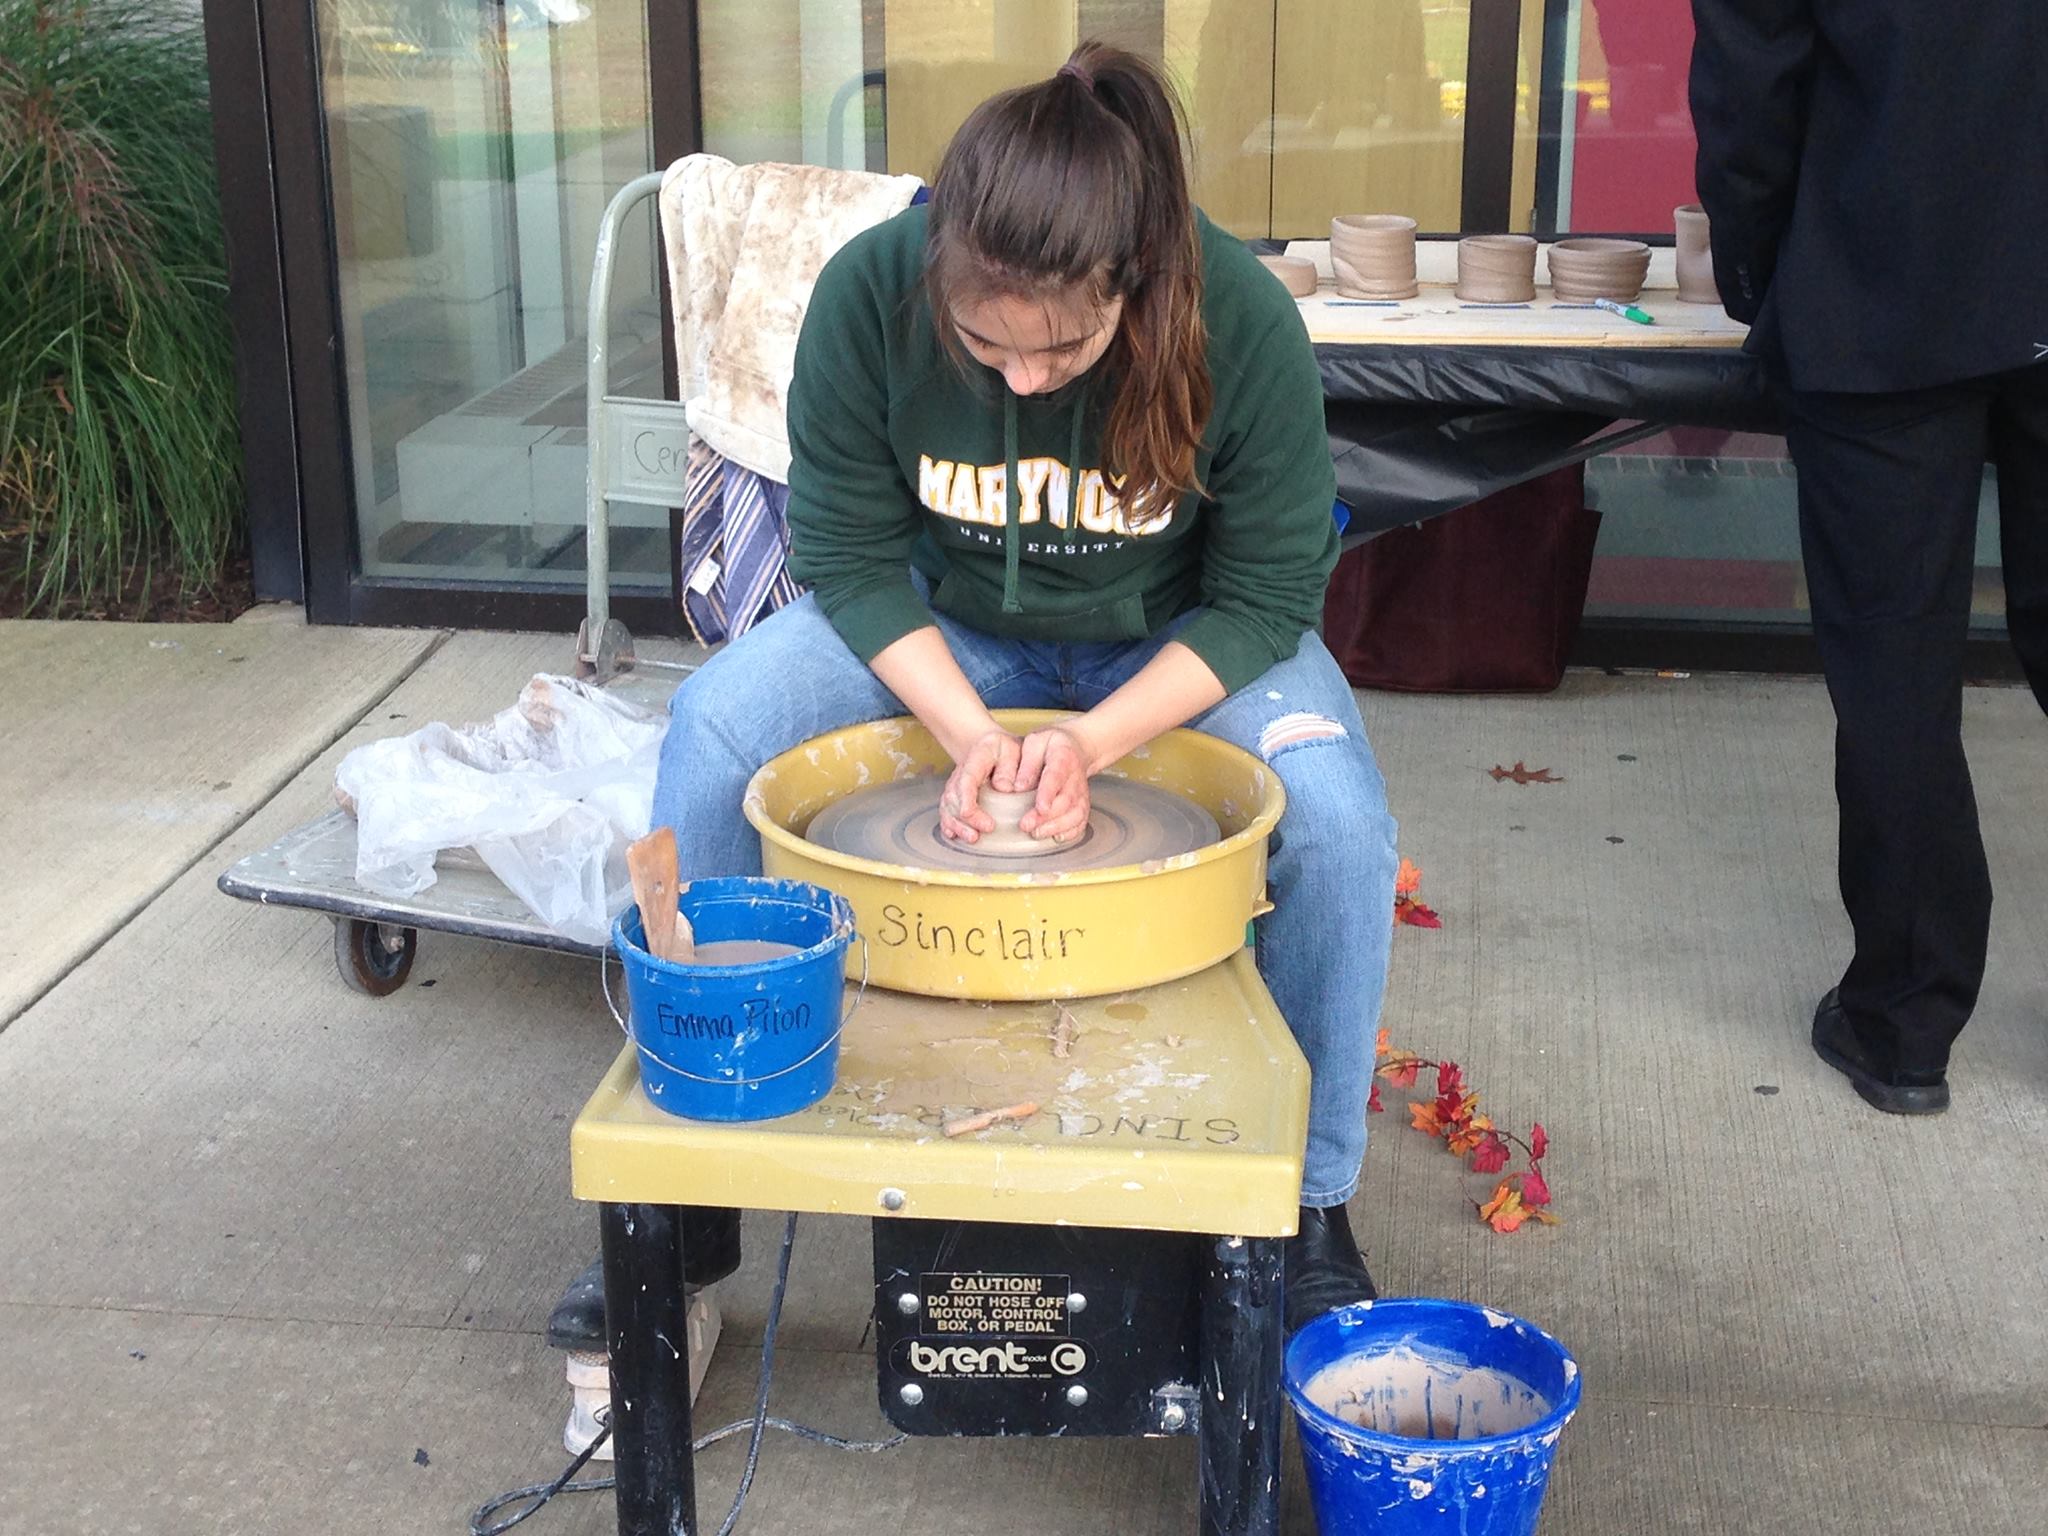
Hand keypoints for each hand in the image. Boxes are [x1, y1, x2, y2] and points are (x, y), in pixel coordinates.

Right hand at [939, 728, 1023, 843]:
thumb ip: (1010, 766)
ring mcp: (956, 785)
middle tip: (985, 830)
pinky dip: (948, 824)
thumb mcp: (1014, 749)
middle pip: (954, 797)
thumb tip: (1004, 788)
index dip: (966, 799)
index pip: (966, 779)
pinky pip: (946, 811)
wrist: (994, 747)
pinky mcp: (956, 796)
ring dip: (958, 825)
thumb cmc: (1007, 751)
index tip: (972, 815)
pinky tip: (954, 835)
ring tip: (972, 838)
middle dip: (966, 818)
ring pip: (948, 806)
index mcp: (976, 757)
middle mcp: (960, 772)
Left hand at [1014, 725, 1093, 844]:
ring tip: (1037, 834)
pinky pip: (1081, 821)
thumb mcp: (1035, 742)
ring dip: (1057, 827)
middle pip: (1066, 800)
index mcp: (1063, 757)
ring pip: (1075, 814)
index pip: (1057, 776)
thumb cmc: (1050, 745)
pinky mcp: (1082, 804)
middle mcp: (1076, 777)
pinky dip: (1071, 832)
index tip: (1040, 807)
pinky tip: (1056, 838)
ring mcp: (1082, 793)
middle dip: (1047, 816)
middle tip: (1026, 825)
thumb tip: (1018, 787)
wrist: (1077, 748)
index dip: (1049, 793)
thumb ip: (1027, 763)